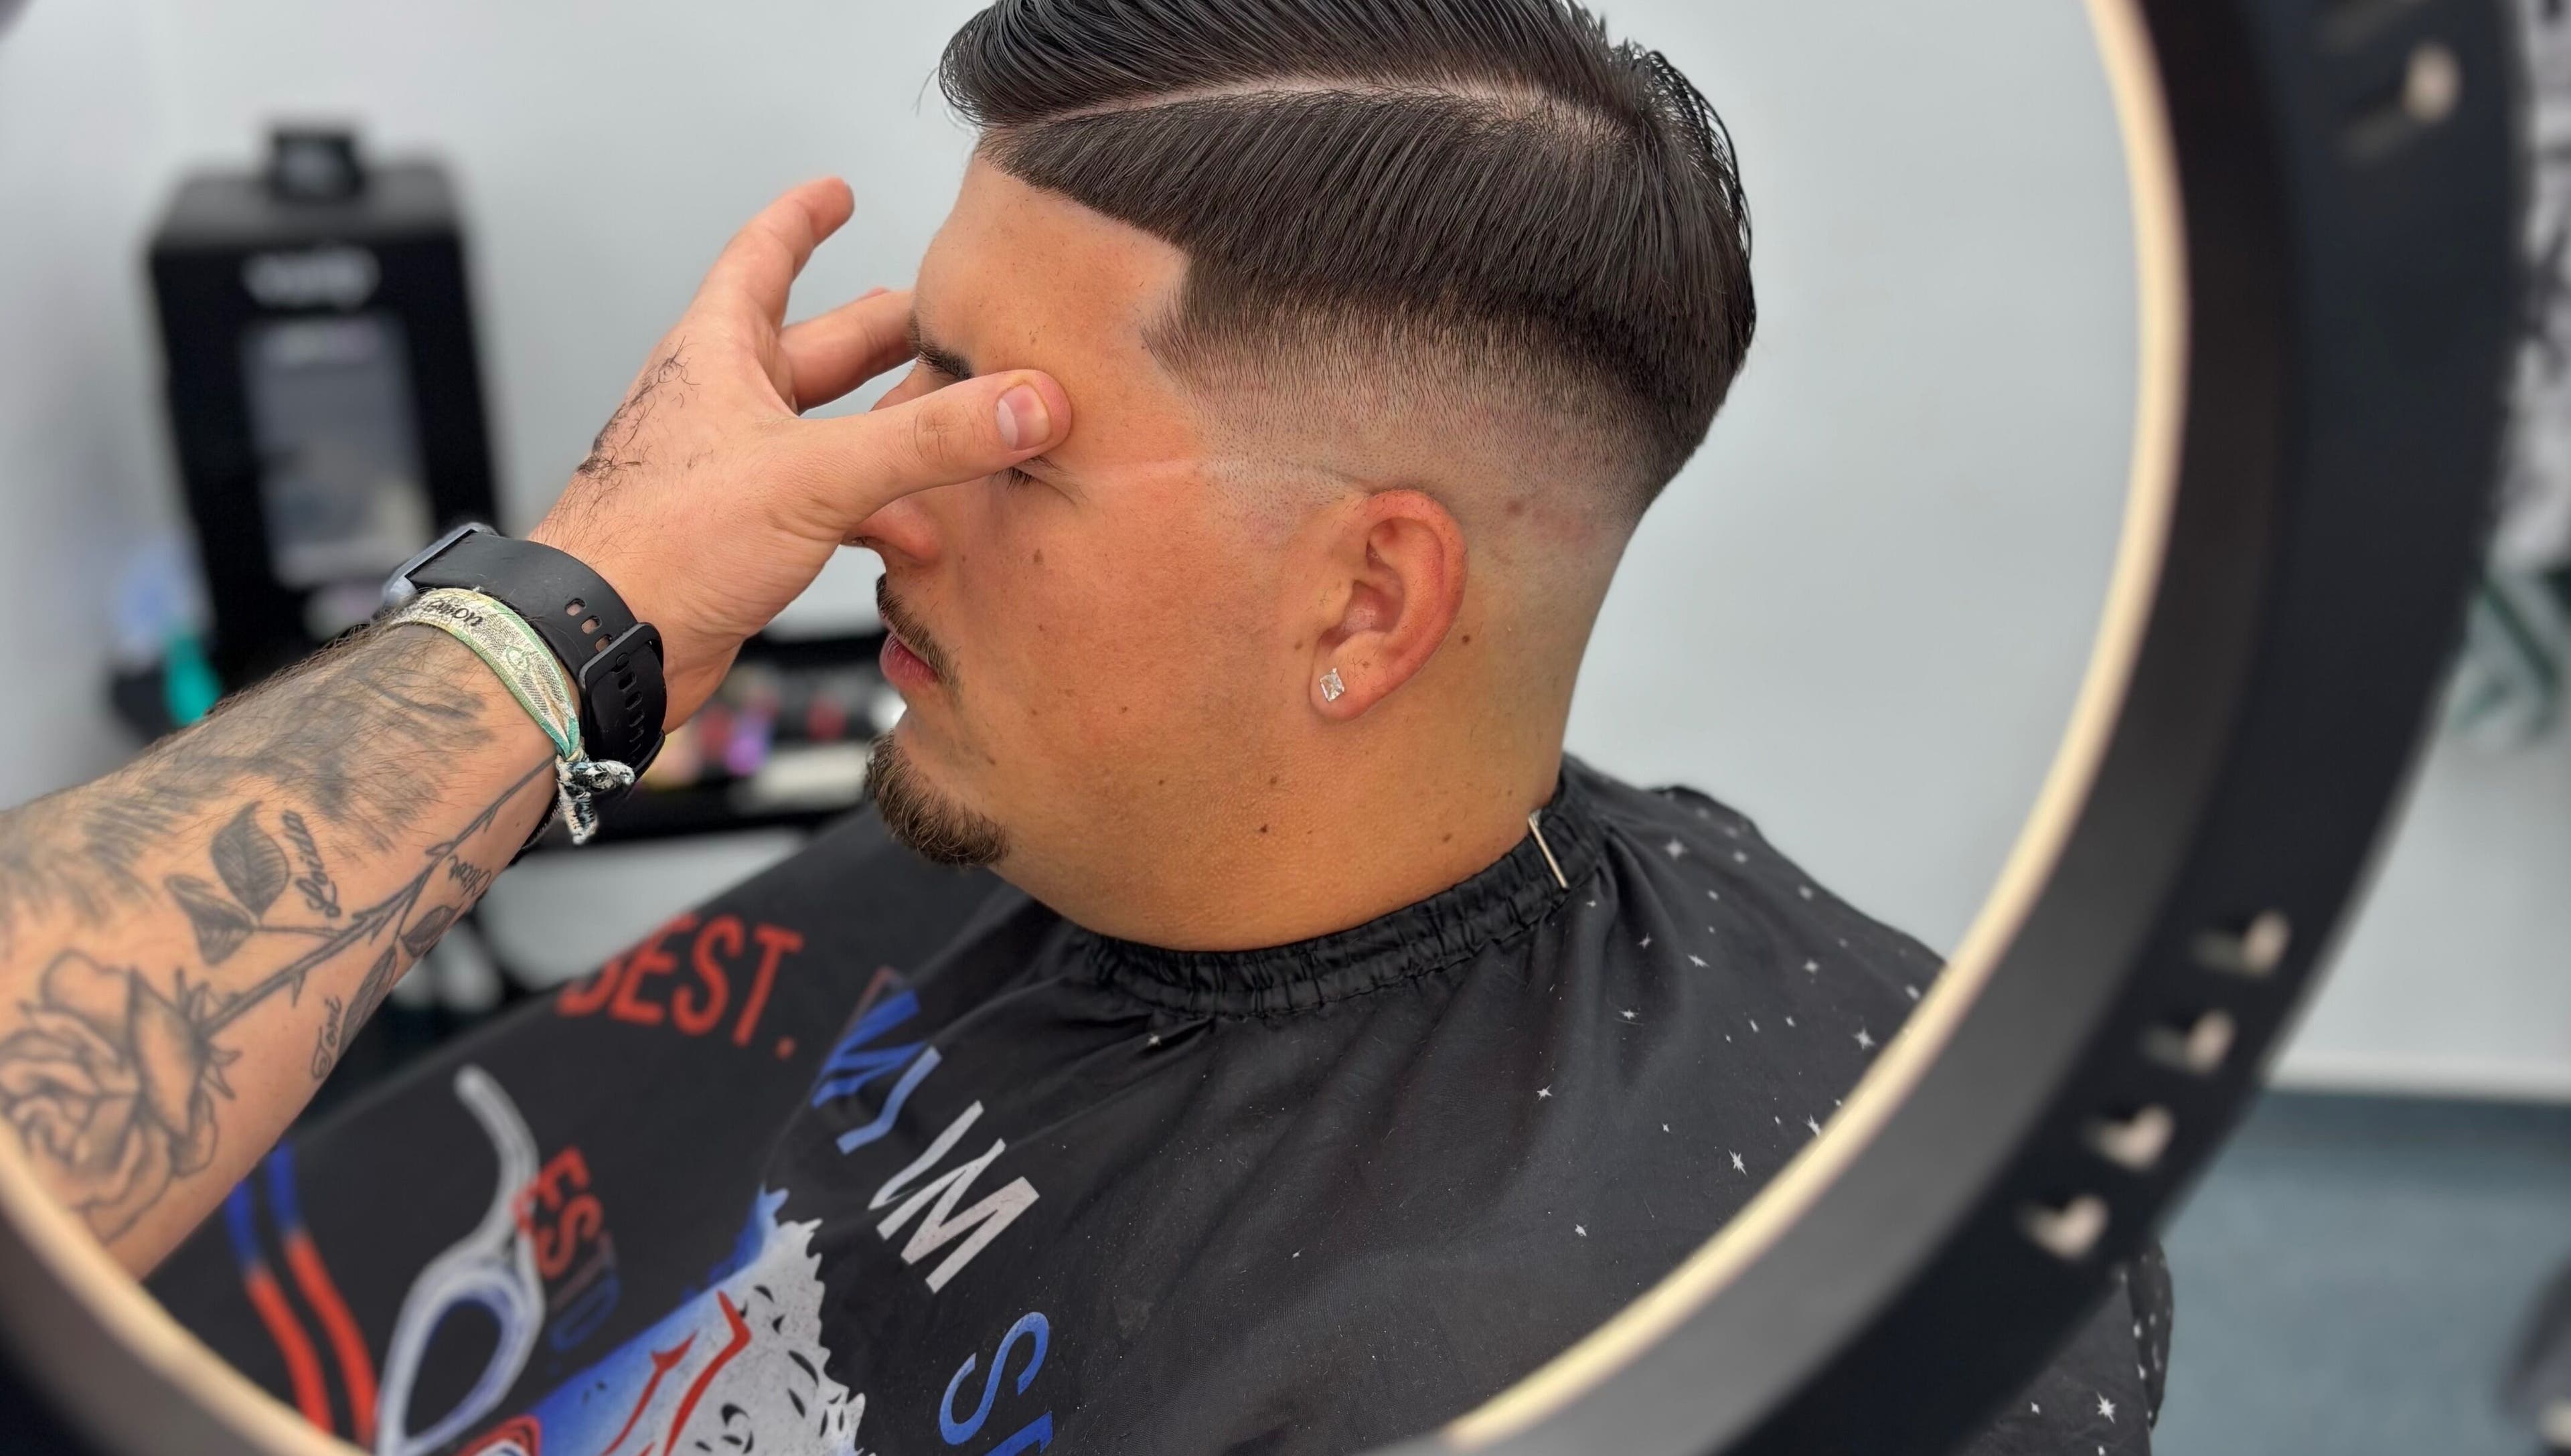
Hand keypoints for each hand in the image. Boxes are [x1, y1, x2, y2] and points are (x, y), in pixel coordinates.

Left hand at [527, 178, 1069, 722]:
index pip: (762, 257)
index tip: (836, 194)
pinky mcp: (746, 534)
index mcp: (719, 353)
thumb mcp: (813, 473)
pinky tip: (920, 537)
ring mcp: (735, 469)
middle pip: (820, 347)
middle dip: (886, 333)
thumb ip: (928, 441)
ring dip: (895, 431)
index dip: (803, 220)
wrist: (603, 641)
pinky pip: (830, 504)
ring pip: (832, 429)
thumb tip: (1026, 405)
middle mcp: (724, 402)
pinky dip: (878, 514)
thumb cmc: (664, 542)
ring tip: (960, 425)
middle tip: (946, 319)